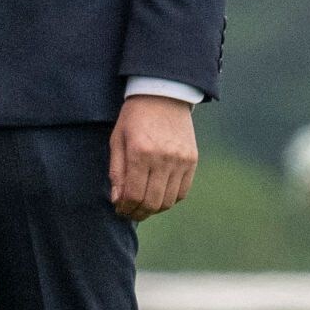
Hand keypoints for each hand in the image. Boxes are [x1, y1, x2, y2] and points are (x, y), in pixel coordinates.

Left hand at [109, 93, 197, 220]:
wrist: (163, 96)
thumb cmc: (134, 118)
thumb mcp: (117, 140)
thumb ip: (117, 171)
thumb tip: (117, 200)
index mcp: (140, 153)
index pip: (134, 194)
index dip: (126, 208)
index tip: (120, 210)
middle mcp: (163, 159)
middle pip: (152, 202)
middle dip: (139, 213)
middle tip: (130, 213)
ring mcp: (181, 161)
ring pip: (169, 200)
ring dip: (154, 209)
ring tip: (143, 206)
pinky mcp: (192, 160)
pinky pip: (183, 191)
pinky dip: (170, 199)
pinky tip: (159, 196)